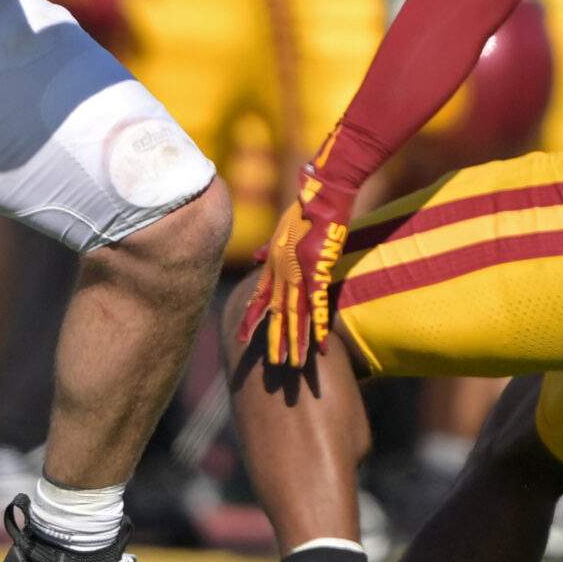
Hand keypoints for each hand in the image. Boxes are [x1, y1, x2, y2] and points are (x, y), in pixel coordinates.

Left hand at [244, 171, 357, 367]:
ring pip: (295, 315)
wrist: (319, 196)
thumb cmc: (303, 208)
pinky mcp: (318, 272)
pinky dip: (320, 328)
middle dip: (273, 338)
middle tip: (271, 364)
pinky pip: (318, 306)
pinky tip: (322, 348)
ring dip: (295, 341)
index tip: (241, 337)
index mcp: (274, 265)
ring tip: (293, 365)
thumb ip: (268, 248)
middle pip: (277, 313)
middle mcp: (283, 273)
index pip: (259, 298)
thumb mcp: (279, 230)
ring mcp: (300, 274)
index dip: (251, 319)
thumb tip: (257, 256)